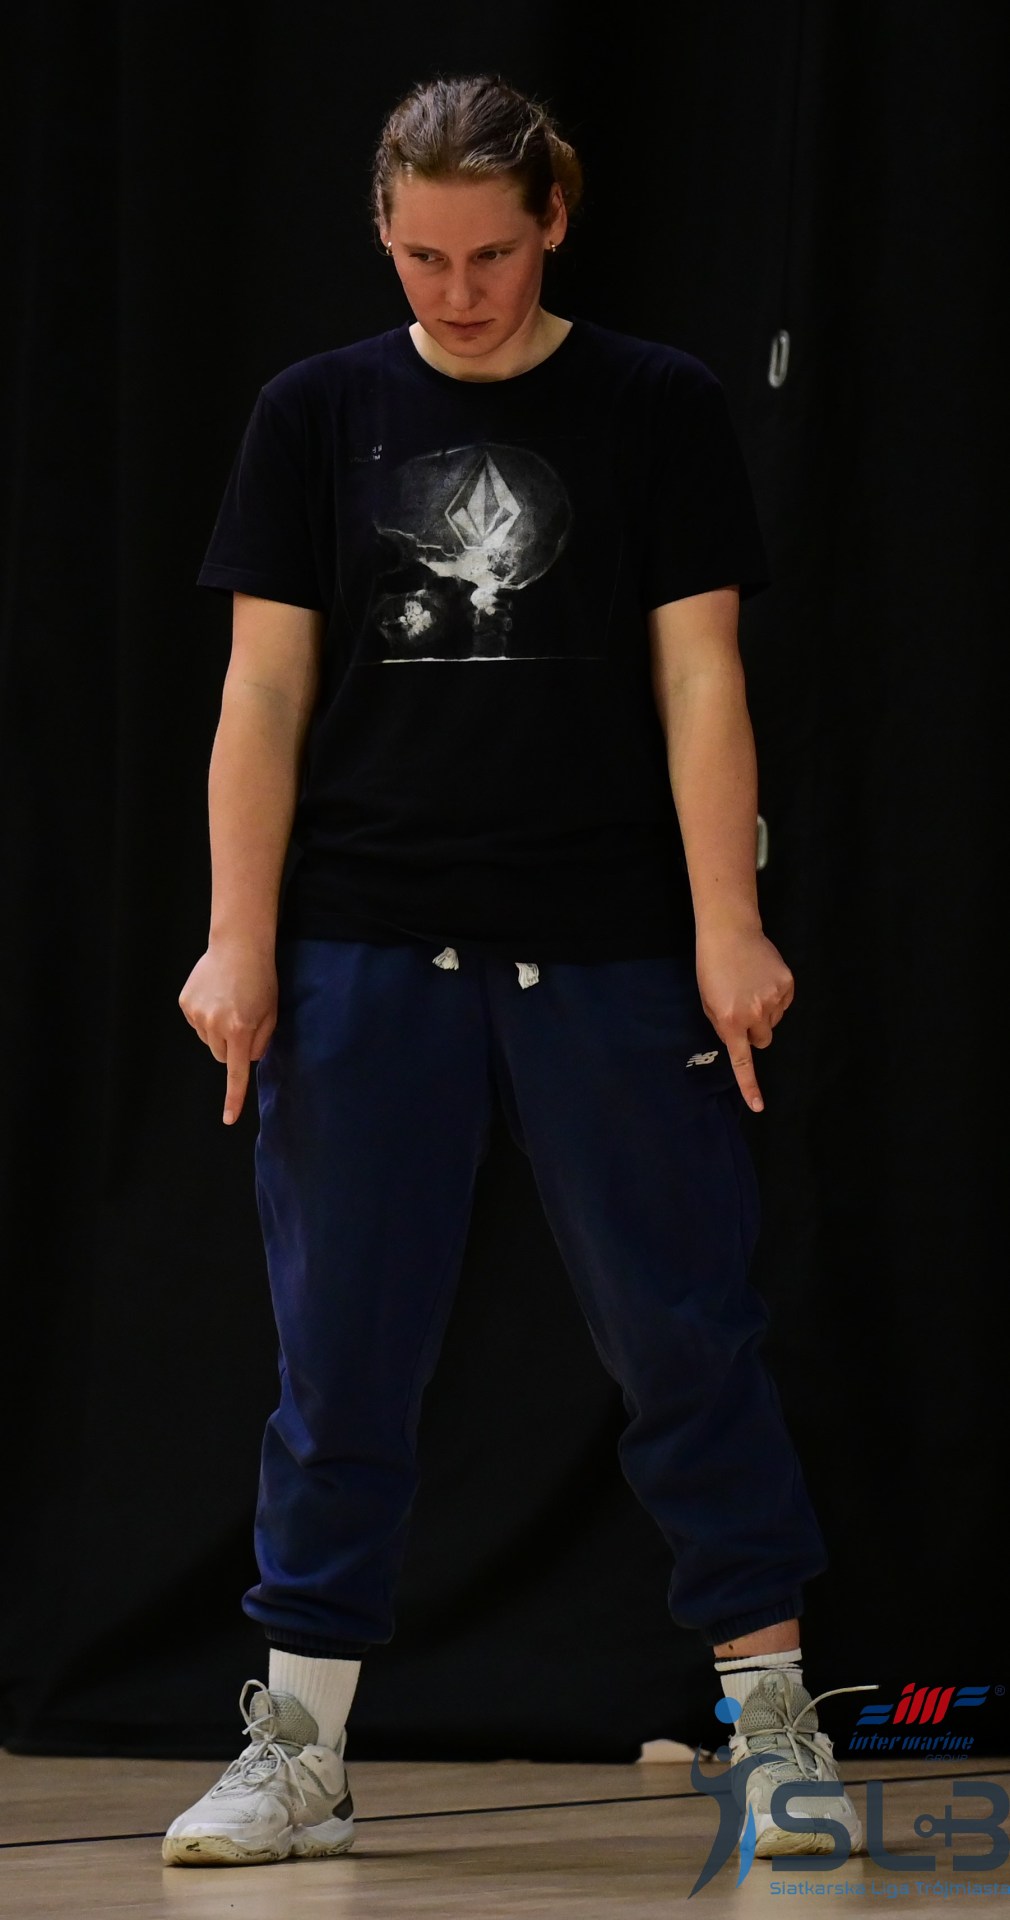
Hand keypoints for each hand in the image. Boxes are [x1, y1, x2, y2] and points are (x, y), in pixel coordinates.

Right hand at [178, 941, 277, 1125]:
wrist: (239, 945)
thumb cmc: (262, 979)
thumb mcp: (271, 1013)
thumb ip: (261, 1043)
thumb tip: (246, 1060)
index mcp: (240, 1029)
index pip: (236, 1072)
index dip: (233, 1098)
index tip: (229, 1119)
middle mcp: (215, 1024)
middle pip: (222, 1056)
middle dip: (233, 1047)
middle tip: (243, 1020)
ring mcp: (197, 1013)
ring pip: (208, 1041)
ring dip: (219, 1031)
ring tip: (230, 1003)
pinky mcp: (185, 1003)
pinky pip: (197, 1024)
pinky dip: (206, 1017)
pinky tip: (216, 996)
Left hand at [695, 925, 794, 1112]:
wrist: (729, 932)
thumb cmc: (711, 968)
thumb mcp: (708, 1002)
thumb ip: (724, 1027)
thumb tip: (740, 1041)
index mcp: (730, 1021)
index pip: (743, 1061)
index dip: (750, 1086)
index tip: (758, 1106)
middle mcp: (754, 1014)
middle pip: (763, 1040)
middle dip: (754, 1031)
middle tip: (742, 1008)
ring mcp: (774, 999)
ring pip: (774, 1021)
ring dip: (764, 1012)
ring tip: (750, 986)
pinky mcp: (787, 985)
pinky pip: (785, 1003)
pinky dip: (776, 996)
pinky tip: (762, 978)